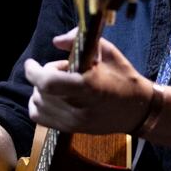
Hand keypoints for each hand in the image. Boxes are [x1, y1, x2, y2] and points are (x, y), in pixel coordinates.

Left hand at [24, 30, 152, 134]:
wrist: (138, 110)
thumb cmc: (124, 78)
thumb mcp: (107, 52)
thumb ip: (79, 42)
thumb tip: (56, 41)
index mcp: (89, 86)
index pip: (48, 82)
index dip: (33, 71)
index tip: (31, 63)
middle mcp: (78, 107)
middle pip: (41, 90)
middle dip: (45, 75)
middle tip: (64, 69)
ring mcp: (74, 122)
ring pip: (37, 104)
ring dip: (41, 90)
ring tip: (61, 84)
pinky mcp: (71, 130)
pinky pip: (39, 117)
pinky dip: (39, 104)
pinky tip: (52, 97)